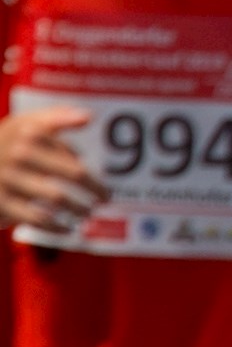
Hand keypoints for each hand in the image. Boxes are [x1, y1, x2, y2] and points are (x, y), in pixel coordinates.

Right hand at [0, 105, 104, 231]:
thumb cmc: (6, 144)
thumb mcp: (25, 124)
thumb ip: (56, 117)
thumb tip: (89, 117)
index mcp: (30, 132)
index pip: (73, 149)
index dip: (90, 170)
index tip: (103, 183)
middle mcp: (20, 153)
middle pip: (73, 173)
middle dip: (95, 188)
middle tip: (106, 199)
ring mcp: (9, 179)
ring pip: (58, 197)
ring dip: (79, 208)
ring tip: (88, 213)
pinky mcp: (1, 203)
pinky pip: (37, 218)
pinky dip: (56, 226)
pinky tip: (67, 229)